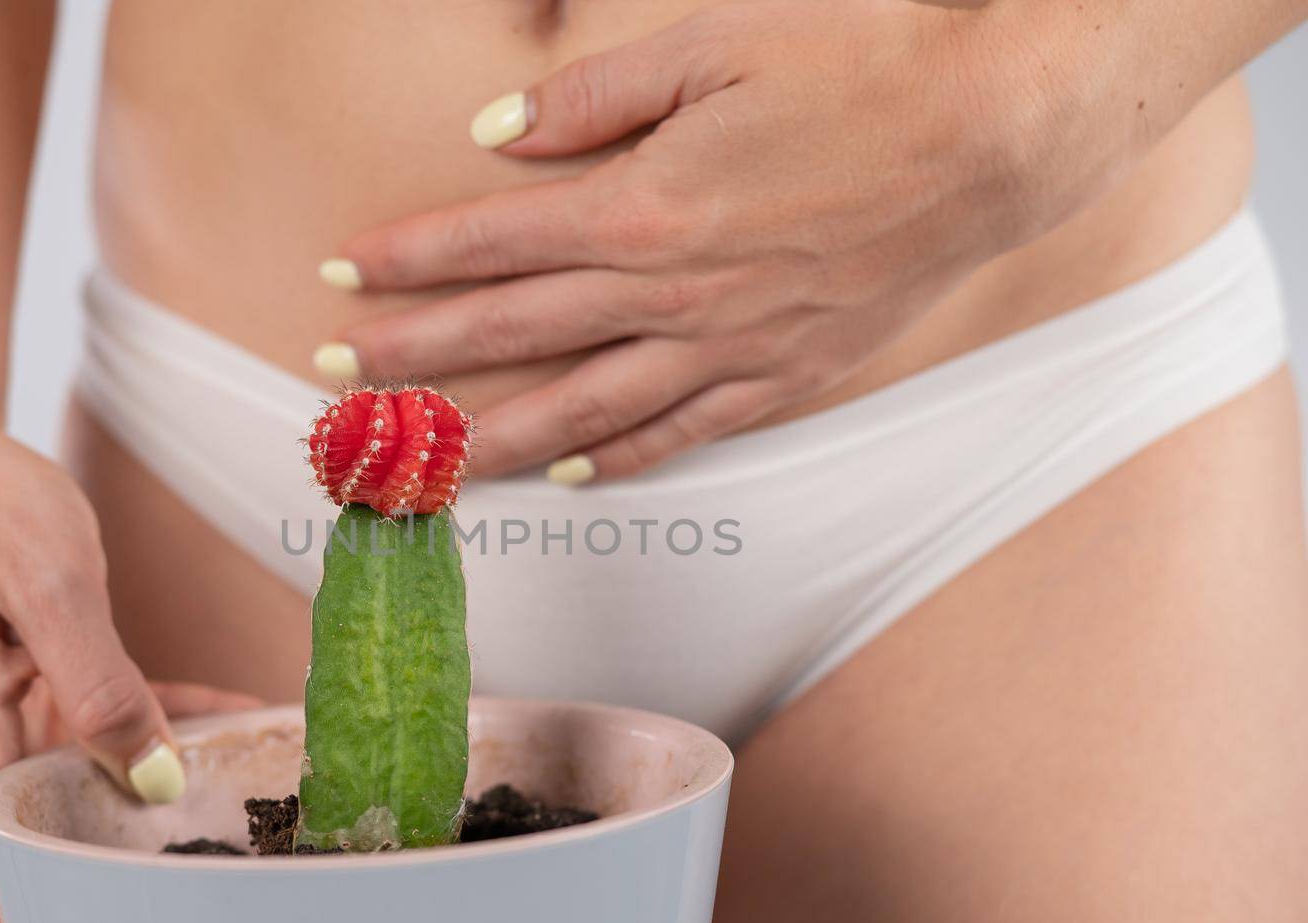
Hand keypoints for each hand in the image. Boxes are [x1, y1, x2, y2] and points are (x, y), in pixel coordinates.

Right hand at [0, 401, 259, 922]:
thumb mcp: (49, 578)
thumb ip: (101, 681)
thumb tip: (148, 778)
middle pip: (26, 871)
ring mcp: (9, 727)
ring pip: (79, 811)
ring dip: (138, 845)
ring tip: (211, 891)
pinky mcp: (42, 697)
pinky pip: (110, 740)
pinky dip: (168, 743)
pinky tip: (234, 735)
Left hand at [326, 1, 1130, 480]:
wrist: (988, 136)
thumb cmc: (853, 70)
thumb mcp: (712, 46)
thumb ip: (591, 97)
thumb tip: (494, 134)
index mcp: (643, 207)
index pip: (489, 244)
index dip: (404, 262)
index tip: (335, 279)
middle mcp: (672, 295)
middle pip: (511, 338)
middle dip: (411, 362)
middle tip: (333, 389)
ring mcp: (726, 348)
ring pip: (579, 415)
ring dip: (486, 445)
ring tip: (418, 472)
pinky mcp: (779, 378)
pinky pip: (677, 435)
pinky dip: (612, 462)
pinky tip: (562, 477)